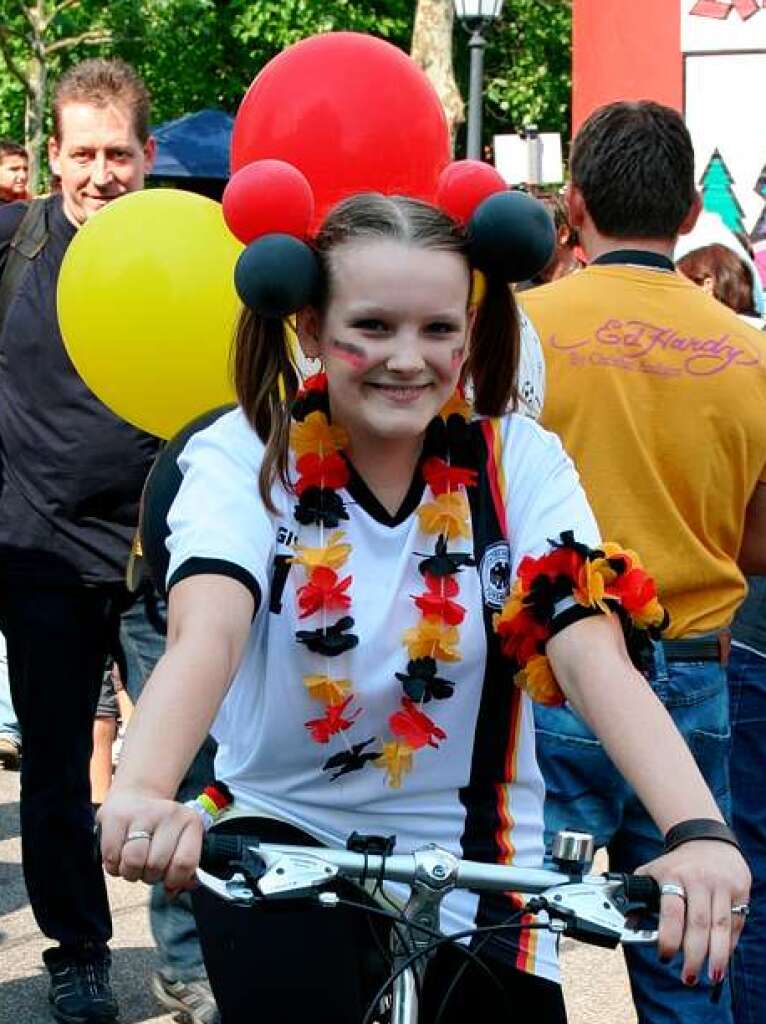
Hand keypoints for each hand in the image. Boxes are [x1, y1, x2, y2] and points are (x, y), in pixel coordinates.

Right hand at [98, 788, 203, 891]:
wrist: (135, 796)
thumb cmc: (160, 830)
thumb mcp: (179, 843)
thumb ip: (182, 871)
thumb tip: (173, 892)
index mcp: (190, 821)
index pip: (185, 863)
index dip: (174, 880)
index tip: (168, 879)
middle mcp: (169, 813)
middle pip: (156, 865)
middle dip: (149, 876)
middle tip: (147, 867)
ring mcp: (142, 813)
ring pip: (133, 861)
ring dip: (130, 872)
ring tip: (133, 863)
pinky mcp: (115, 816)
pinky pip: (111, 858)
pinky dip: (113, 866)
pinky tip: (119, 855)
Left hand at [636, 840, 750, 983]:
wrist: (707, 840)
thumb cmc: (676, 864)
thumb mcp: (653, 871)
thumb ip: (638, 896)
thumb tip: (627, 925)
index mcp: (674, 875)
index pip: (671, 912)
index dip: (668, 937)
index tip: (664, 956)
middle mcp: (699, 880)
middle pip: (698, 924)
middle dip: (693, 955)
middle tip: (687, 977)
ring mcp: (722, 885)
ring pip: (721, 926)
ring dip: (717, 955)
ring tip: (711, 976)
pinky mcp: (740, 890)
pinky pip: (736, 922)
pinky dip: (730, 943)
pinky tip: (722, 958)